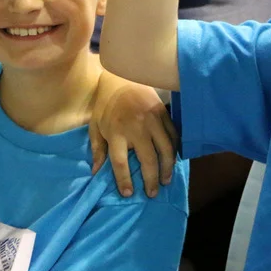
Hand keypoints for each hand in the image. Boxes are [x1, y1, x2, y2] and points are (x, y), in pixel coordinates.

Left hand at [89, 73, 176, 198]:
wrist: (121, 76)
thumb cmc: (106, 105)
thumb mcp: (95, 126)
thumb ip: (97, 149)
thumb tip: (96, 171)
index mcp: (116, 132)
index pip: (120, 162)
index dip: (125, 180)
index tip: (129, 194)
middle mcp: (136, 128)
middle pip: (147, 160)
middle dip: (151, 180)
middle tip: (152, 193)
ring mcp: (152, 120)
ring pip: (165, 150)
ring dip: (167, 168)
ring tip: (165, 180)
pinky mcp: (163, 113)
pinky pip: (173, 136)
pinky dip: (175, 150)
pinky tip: (173, 161)